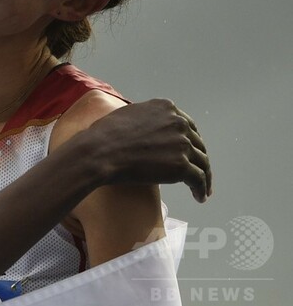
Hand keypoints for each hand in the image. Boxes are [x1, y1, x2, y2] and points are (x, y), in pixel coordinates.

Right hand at [80, 99, 211, 201]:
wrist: (100, 151)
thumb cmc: (104, 134)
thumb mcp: (127, 114)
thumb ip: (144, 117)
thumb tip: (142, 126)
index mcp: (166, 108)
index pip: (187, 125)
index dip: (190, 141)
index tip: (190, 152)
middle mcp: (178, 123)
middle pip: (198, 144)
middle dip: (199, 159)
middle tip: (198, 171)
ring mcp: (182, 144)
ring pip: (202, 163)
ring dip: (204, 177)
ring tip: (202, 189)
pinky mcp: (181, 166)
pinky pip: (199, 179)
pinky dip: (201, 189)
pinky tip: (199, 197)